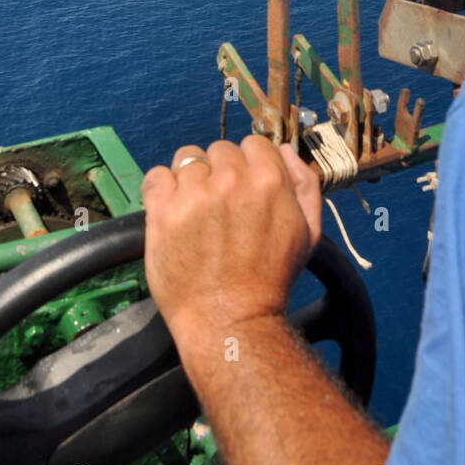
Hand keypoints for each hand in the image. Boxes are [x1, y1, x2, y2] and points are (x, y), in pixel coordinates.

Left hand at [141, 136, 321, 352]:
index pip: (253, 144)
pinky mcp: (162, 210)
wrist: (230, 321)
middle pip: (219, 150)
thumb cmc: (270, 280)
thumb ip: (304, 183)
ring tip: (196, 212)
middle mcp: (230, 180)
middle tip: (220, 208)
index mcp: (269, 179)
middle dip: (220, 173)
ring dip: (191, 180)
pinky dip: (161, 189)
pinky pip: (156, 175)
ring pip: (187, 160)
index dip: (249, 165)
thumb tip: (285, 150)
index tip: (243, 188)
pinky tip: (172, 211)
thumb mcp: (308, 232)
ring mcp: (194, 193)